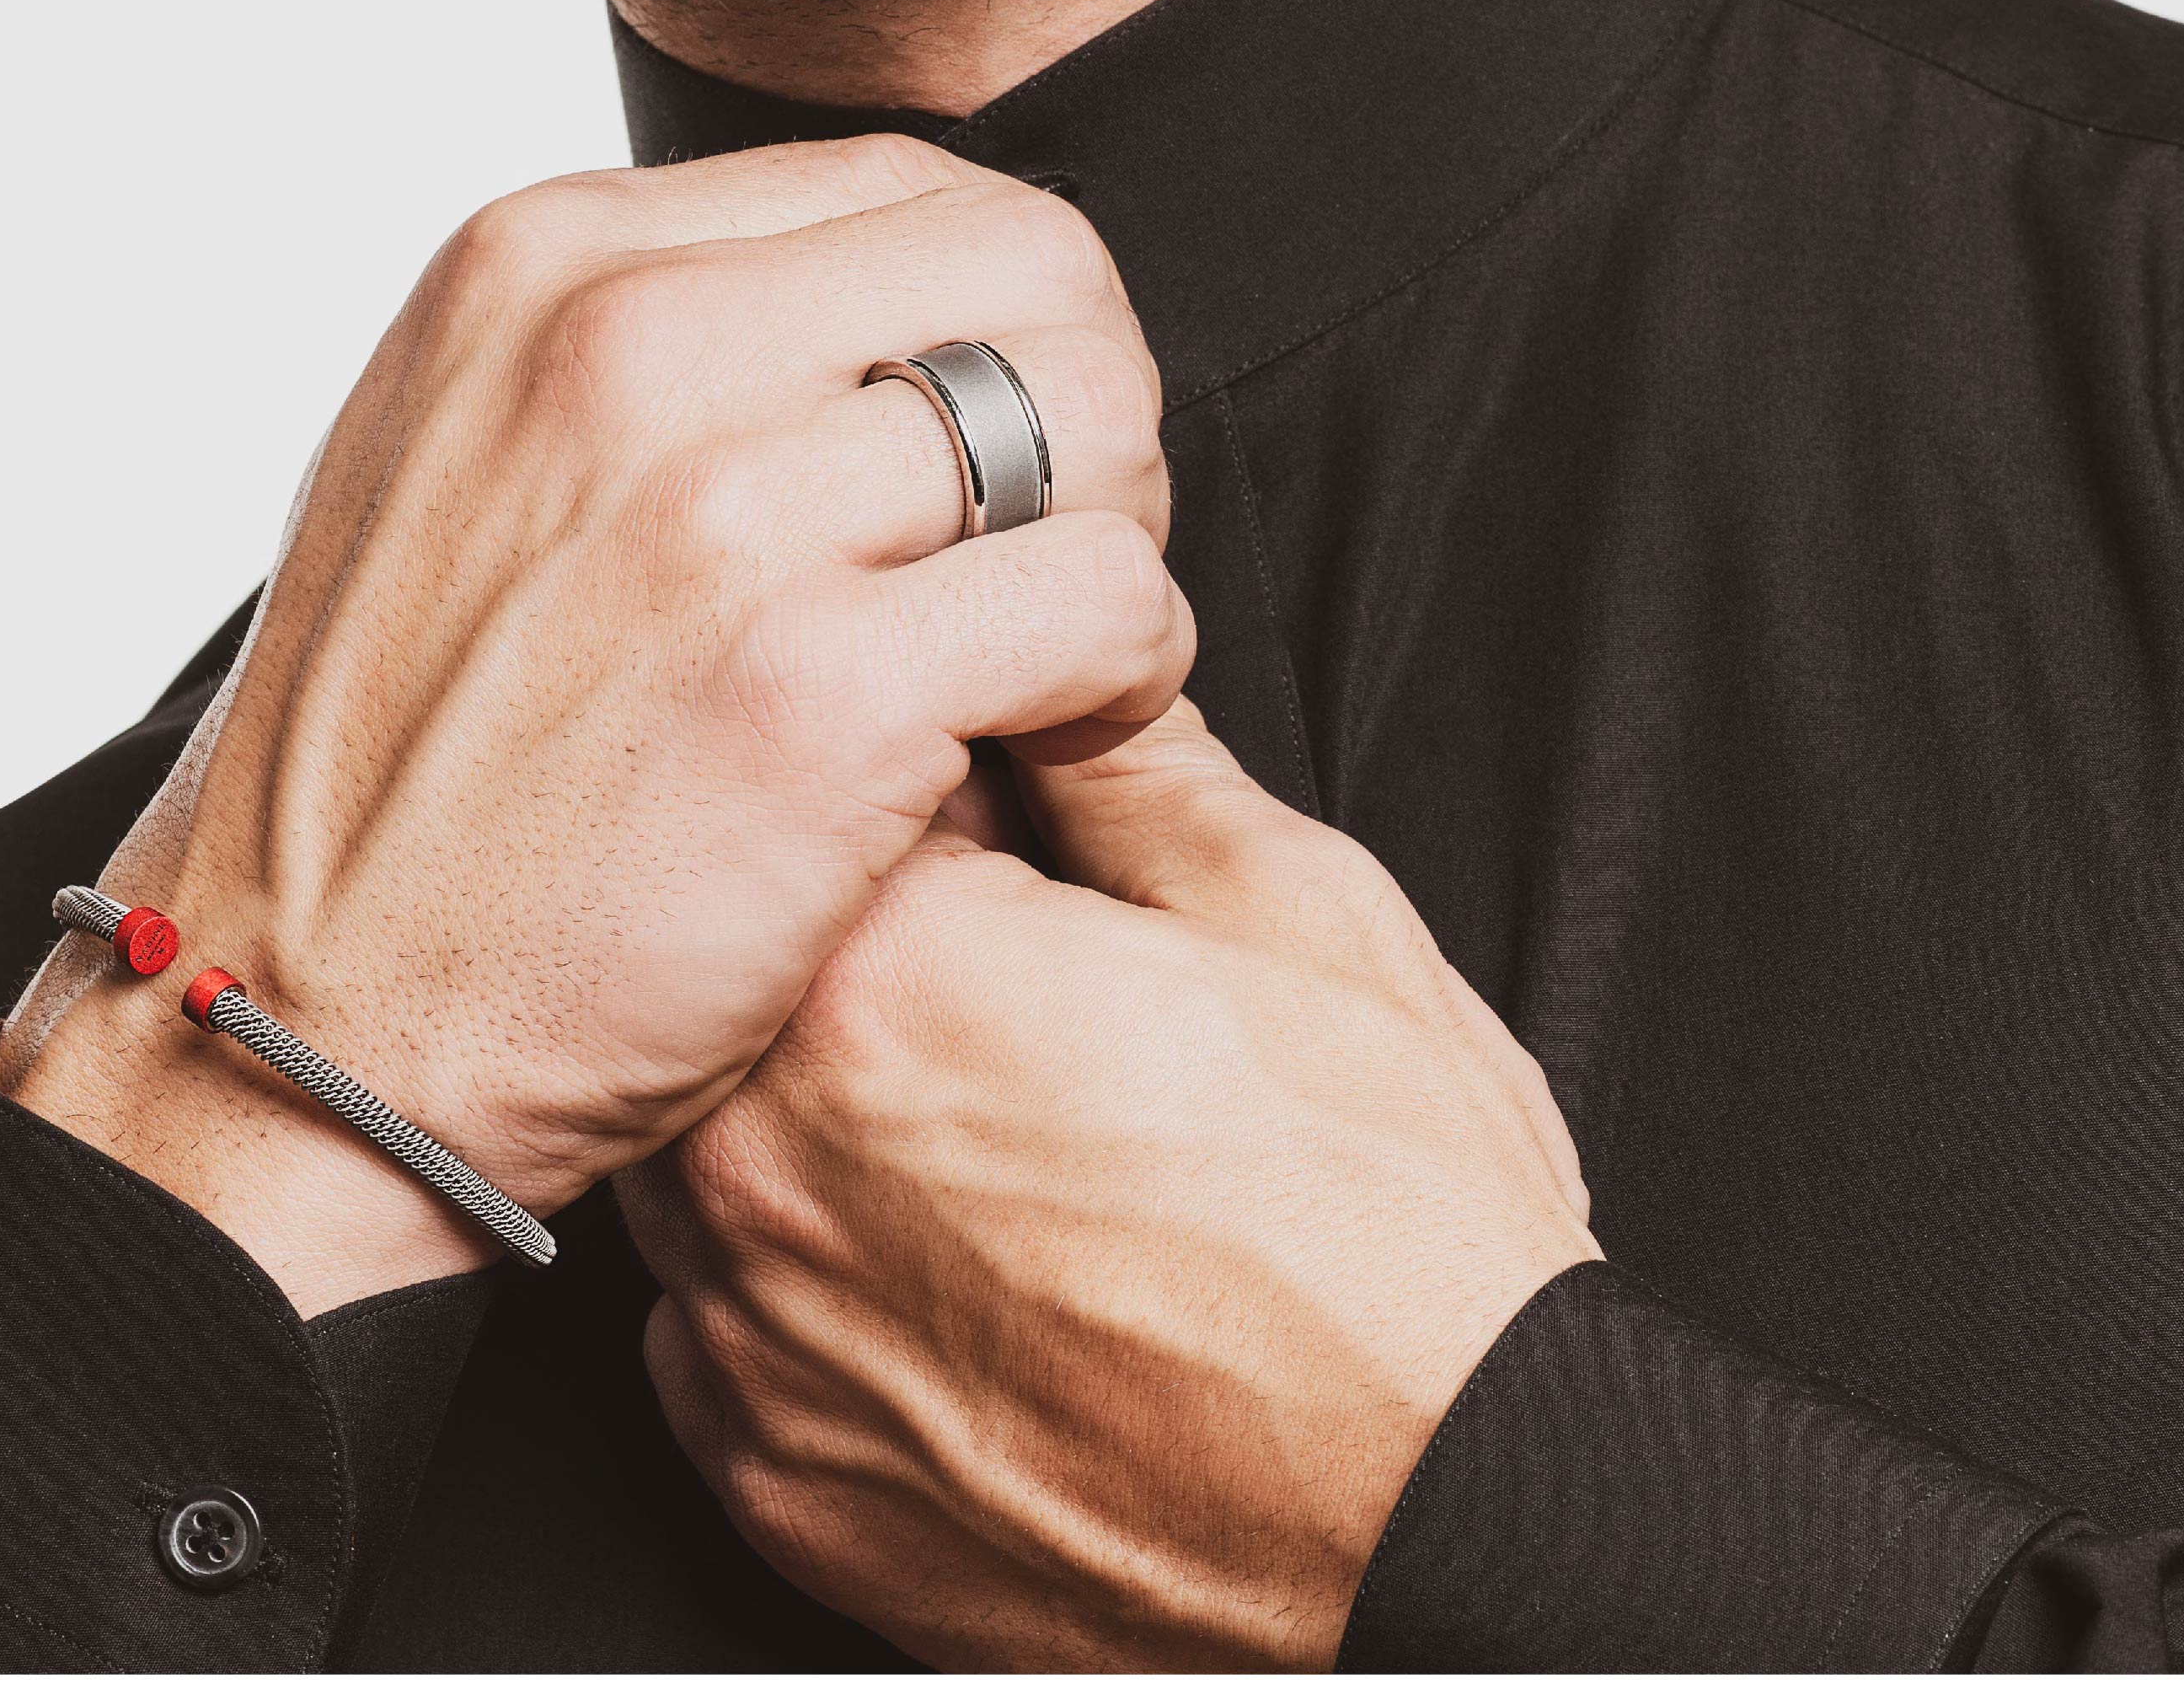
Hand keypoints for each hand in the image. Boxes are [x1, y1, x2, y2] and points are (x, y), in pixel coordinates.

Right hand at [0, 135, 1185, 1308]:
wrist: (303, 1033)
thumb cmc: (414, 768)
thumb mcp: (469, 449)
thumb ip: (652, 340)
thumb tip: (877, 295)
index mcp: (548, 258)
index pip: (910, 182)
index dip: (995, 311)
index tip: (986, 444)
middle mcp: (626, 340)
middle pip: (1032, 261)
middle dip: (1085, 401)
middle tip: (1049, 544)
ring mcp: (718, 508)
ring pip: (1096, 413)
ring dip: (1119, 536)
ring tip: (1051, 648)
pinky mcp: (815, 688)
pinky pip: (1106, 599)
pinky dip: (1125, 673)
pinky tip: (1053, 737)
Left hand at [620, 703, 1596, 1669]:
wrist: (1454, 1527)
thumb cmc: (1400, 1231)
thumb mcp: (1296, 908)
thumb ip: (1130, 758)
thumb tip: (1058, 658)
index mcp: (889, 979)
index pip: (841, 791)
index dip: (943, 786)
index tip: (1026, 826)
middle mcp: (770, 1158)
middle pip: (758, 966)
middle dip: (879, 947)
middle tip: (1042, 995)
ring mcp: (755, 1340)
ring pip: (729, 1142)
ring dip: (837, 1112)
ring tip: (1023, 1144)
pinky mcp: (774, 1480)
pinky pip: (740, 1326)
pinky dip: (831, 1284)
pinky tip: (974, 1278)